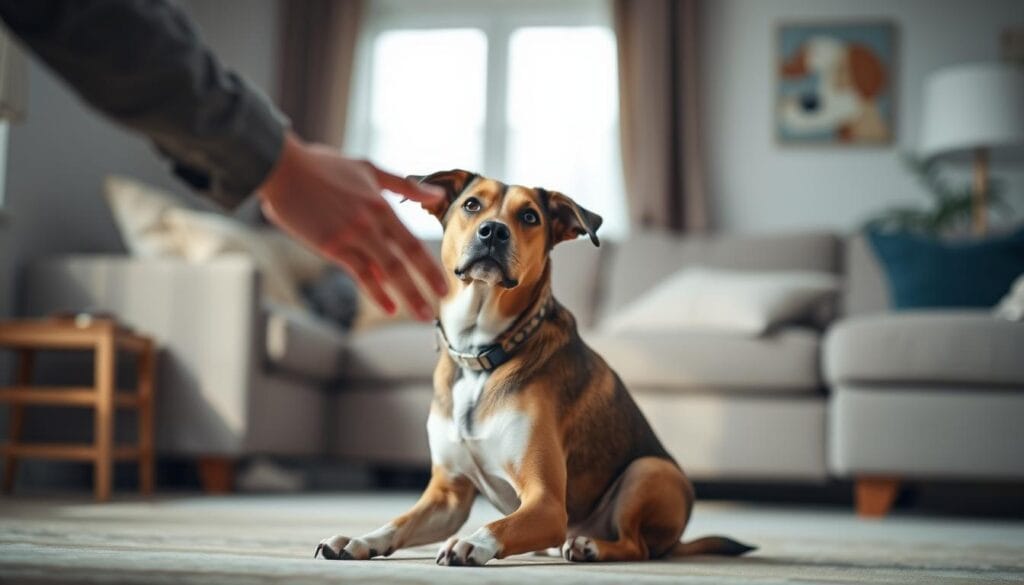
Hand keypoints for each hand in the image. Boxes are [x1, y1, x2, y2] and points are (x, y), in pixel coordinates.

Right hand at [258, 131, 447, 319]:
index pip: (412, 243)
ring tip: (421, 314)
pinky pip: (358, 273)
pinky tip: (388, 306)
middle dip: (424, 287)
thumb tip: (437, 195)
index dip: (430, 267)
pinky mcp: (330, 246)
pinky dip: (375, 292)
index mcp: (381, 205)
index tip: (444, 285)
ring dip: (406, 295)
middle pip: (403, 261)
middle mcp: (370, 223)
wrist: (283, 168)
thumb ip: (404, 185)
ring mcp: (350, 236)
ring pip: (385, 271)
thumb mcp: (369, 169)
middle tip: (437, 309)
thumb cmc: (324, 166)